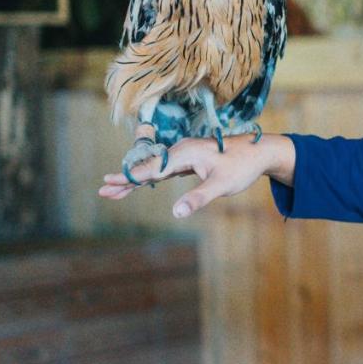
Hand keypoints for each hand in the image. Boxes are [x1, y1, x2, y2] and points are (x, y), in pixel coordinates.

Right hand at [98, 133, 294, 218]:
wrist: (260, 152)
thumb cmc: (242, 167)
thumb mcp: (221, 185)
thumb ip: (198, 198)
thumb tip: (176, 212)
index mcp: (185, 153)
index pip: (151, 168)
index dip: (129, 177)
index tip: (108, 183)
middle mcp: (181, 150)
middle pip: (148, 167)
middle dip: (125, 179)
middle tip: (102, 191)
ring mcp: (185, 155)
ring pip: (155, 169)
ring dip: (135, 180)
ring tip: (114, 191)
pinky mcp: (190, 160)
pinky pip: (165, 170)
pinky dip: (150, 178)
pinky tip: (141, 184)